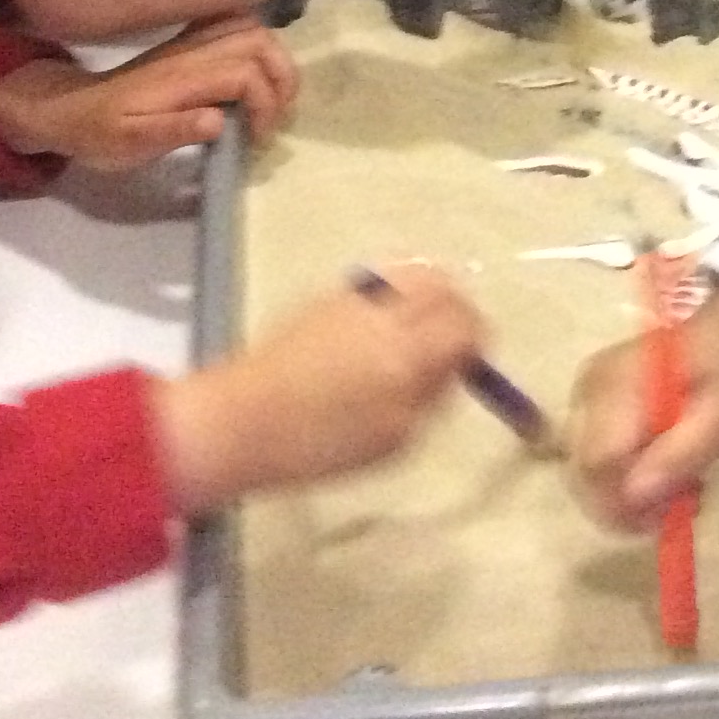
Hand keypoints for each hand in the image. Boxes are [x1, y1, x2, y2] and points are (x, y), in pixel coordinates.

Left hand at [0, 16, 298, 167]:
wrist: (66, 110)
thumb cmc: (100, 134)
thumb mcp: (129, 143)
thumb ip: (173, 130)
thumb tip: (219, 121)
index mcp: (180, 77)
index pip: (245, 75)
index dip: (266, 106)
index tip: (256, 140)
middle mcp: (190, 51)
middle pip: (258, 41)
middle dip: (281, 78)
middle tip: (275, 117)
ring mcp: (189, 43)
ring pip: (251, 27)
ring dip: (274, 59)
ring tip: (271, 98)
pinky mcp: (186, 43)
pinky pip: (230, 21)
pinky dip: (254, 39)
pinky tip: (252, 69)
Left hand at [151, 264, 485, 506]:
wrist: (239, 422)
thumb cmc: (319, 445)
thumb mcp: (391, 439)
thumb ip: (429, 398)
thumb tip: (453, 368)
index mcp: (406, 352)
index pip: (466, 323)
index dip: (478, 340)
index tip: (473, 362)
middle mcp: (384, 312)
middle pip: (442, 284)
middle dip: (458, 306)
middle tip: (454, 338)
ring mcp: (351, 298)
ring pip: (410, 273)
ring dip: (428, 295)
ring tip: (421, 329)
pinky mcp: (324, 298)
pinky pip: (377, 282)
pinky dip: (395, 295)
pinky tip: (383, 329)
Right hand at [568, 277, 718, 530]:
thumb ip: (678, 456)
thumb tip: (634, 498)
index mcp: (618, 388)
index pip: (595, 463)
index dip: (619, 503)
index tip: (660, 522)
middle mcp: (588, 390)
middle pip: (581, 471)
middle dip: (622, 505)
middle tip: (674, 511)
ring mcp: (584, 394)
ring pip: (584, 469)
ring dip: (623, 494)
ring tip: (675, 489)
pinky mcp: (588, 401)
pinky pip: (591, 454)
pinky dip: (620, 475)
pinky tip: (659, 470)